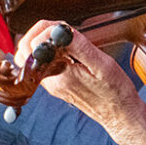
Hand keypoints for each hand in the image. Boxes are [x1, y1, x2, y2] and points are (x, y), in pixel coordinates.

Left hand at [15, 21, 145, 140]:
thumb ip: (78, 46)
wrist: (119, 114)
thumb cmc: (115, 92)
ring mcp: (52, 84)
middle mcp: (50, 81)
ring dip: (44, 41)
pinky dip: (51, 51)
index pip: (33, 45)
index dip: (47, 30)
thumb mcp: (102, 64)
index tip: (65, 30)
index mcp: (58, 76)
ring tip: (64, 38)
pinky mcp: (58, 84)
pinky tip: (68, 50)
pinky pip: (44, 64)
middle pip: (26, 51)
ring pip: (32, 57)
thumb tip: (59, 31)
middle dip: (40, 33)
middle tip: (60, 31)